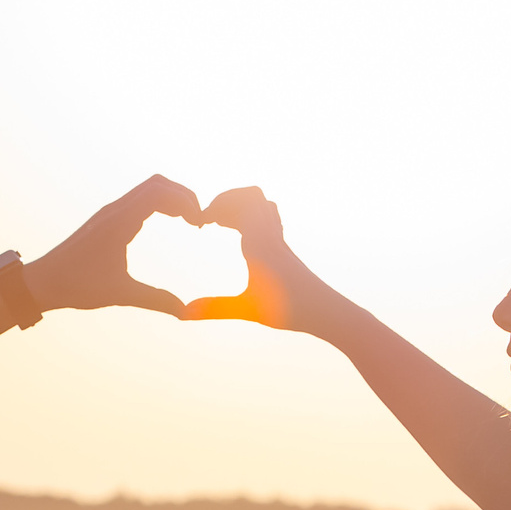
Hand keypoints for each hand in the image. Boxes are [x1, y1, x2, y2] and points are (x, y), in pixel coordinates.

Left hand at [24, 176, 204, 316]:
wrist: (42, 282)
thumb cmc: (76, 286)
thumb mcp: (120, 294)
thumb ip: (155, 300)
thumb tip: (185, 312)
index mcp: (119, 221)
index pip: (159, 193)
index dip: (185, 202)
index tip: (199, 224)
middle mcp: (115, 210)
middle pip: (158, 184)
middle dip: (184, 196)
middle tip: (199, 220)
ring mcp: (110, 212)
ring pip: (148, 189)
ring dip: (172, 198)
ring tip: (190, 220)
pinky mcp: (107, 219)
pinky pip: (139, 200)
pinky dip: (159, 204)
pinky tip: (168, 222)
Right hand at [179, 186, 350, 338]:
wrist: (328, 312)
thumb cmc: (291, 310)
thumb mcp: (247, 309)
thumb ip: (214, 308)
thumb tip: (182, 314)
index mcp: (260, 242)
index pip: (240, 203)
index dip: (216, 206)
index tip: (199, 223)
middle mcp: (271, 234)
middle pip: (251, 195)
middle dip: (225, 200)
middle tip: (208, 220)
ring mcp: (280, 240)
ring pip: (262, 204)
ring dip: (238, 206)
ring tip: (220, 225)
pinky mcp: (283, 249)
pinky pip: (268, 218)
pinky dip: (249, 218)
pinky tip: (239, 238)